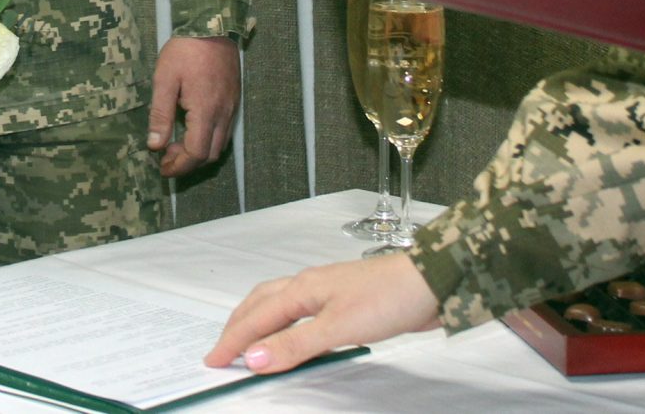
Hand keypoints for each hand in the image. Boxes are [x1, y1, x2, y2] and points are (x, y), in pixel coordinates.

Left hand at [147, 36, 239, 176]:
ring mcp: (232, 106)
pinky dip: (209, 139)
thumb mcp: (165, 79)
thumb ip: (160, 114)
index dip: (179, 166)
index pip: (196, 153)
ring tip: (178, 143)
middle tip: (166, 155)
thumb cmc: (185, 50)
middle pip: (210, 155)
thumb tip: (154, 145)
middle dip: (188, 163)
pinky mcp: (234, 99)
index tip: (162, 166)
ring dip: (200, 152)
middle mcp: (223, 113)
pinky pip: (225, 130)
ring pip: (220, 144)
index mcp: (206, 111)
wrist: (212, 24)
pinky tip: (193, 127)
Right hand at [202, 252, 438, 373]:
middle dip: (238, 326)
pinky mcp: (344, 301)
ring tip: (246, 341)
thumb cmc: (387, 299)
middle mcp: (309, 286)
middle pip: (261, 303)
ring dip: (258, 322)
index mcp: (303, 289)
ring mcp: (327, 291)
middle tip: (221, 352)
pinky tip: (290, 334)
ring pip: (279, 304)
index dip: (233, 341)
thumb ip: (295, 344)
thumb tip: (253, 358)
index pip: (257, 317)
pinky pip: (299, 312)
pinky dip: (282, 324)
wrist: (431, 283)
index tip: (213, 361)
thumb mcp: (338, 327)